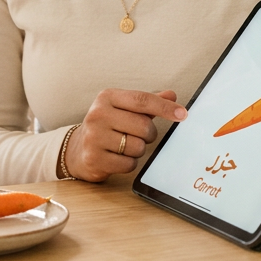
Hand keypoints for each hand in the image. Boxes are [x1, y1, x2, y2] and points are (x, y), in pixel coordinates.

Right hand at [65, 88, 187, 182]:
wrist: (77, 149)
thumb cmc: (107, 126)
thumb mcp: (123, 109)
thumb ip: (147, 103)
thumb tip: (172, 96)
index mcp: (106, 97)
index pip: (141, 100)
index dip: (165, 107)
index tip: (183, 114)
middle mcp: (97, 114)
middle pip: (143, 126)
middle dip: (148, 135)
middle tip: (138, 136)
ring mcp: (93, 137)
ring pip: (137, 147)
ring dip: (137, 150)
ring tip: (123, 147)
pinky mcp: (94, 158)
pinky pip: (128, 164)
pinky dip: (129, 163)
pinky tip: (117, 158)